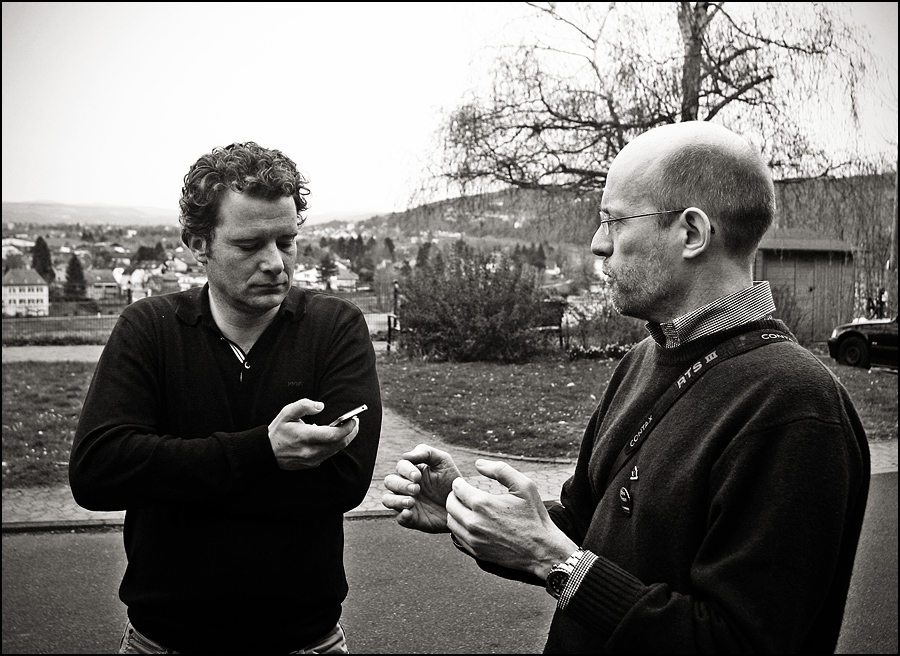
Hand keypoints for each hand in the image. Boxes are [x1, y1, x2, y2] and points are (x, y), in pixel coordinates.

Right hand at [268, 399, 358, 469]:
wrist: (267, 452)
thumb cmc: (278, 431)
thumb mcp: (287, 412)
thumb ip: (304, 405)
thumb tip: (321, 406)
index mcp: (305, 437)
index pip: (333, 435)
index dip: (347, 428)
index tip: (354, 419)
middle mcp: (310, 451)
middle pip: (339, 444)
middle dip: (351, 433)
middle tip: (355, 422)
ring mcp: (312, 459)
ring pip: (336, 450)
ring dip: (345, 439)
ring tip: (349, 428)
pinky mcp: (312, 464)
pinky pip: (329, 454)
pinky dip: (336, 445)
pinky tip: (335, 436)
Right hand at [382, 443, 461, 532]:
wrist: (463, 504)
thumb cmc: (451, 481)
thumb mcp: (443, 461)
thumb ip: (426, 452)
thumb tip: (405, 455)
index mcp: (412, 471)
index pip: (400, 466)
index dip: (406, 470)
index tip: (418, 477)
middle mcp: (406, 486)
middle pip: (389, 482)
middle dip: (401, 485)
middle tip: (416, 489)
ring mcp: (407, 503)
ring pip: (387, 500)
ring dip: (396, 500)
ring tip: (411, 502)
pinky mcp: (412, 519)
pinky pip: (399, 518)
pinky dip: (402, 515)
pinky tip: (410, 513)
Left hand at [446, 459, 576, 577]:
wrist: (542, 550)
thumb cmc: (534, 516)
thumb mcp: (524, 485)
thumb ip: (500, 470)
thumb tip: (478, 464)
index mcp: (483, 504)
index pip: (456, 488)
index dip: (460, 483)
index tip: (467, 484)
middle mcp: (474, 523)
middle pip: (449, 504)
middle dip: (455, 496)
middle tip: (466, 495)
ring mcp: (473, 539)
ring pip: (451, 521)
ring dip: (456, 512)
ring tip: (469, 508)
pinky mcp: (475, 551)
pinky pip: (457, 536)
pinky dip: (461, 527)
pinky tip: (473, 523)